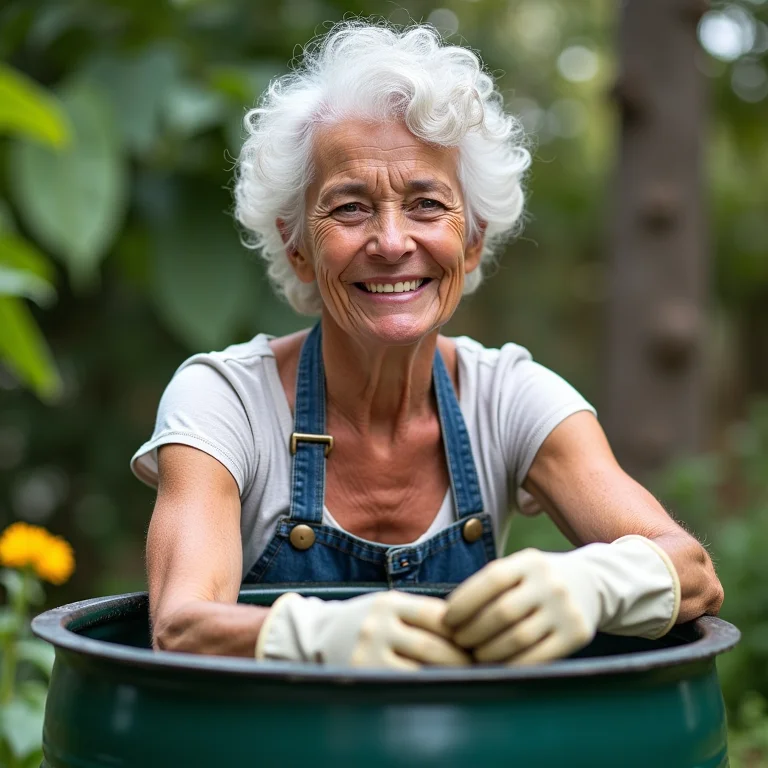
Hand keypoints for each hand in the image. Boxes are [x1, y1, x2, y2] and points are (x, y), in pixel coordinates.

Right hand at [256, 590, 470, 668]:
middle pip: (433, 645)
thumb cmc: (368, 621)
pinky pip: (404, 684)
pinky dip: (426, 686)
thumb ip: (422, 614)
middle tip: (483, 666)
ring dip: (449, 676)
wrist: (317, 635)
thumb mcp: (390, 607)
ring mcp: (369, 651)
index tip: (481, 639)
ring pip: (421, 669)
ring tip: (468, 679)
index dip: (464, 629)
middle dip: (462, 659)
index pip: (437, 615)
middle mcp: (378, 624)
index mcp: (390, 602)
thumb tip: (471, 629)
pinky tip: (440, 688)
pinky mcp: (363, 674)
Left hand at [444, 536, 679, 665]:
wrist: (594, 584)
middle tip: (459, 641)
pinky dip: (513, 664)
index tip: (447, 619)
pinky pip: (538, 656)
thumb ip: (491, 584)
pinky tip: (499, 664)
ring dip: (489, 651)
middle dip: (473, 630)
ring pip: (518, 637)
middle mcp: (550, 583)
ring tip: (476, 654)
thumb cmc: (539, 580)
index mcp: (529, 561)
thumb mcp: (520, 569)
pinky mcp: (577, 634)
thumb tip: (449, 615)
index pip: (491, 579)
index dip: (464, 601)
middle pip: (501, 612)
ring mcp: (565, 608)